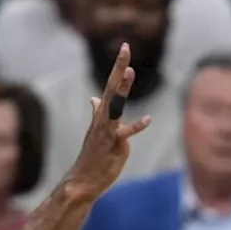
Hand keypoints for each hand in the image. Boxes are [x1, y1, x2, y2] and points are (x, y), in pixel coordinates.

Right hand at [63, 42, 152, 200]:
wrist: (82, 181)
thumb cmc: (93, 157)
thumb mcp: (97, 131)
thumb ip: (97, 113)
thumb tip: (94, 98)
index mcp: (101, 116)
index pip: (110, 86)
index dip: (118, 67)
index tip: (125, 48)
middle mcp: (102, 120)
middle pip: (111, 89)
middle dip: (118, 68)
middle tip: (125, 48)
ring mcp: (106, 132)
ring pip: (115, 106)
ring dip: (121, 89)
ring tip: (129, 72)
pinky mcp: (113, 146)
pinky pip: (124, 134)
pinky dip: (136, 127)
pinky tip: (148, 119)